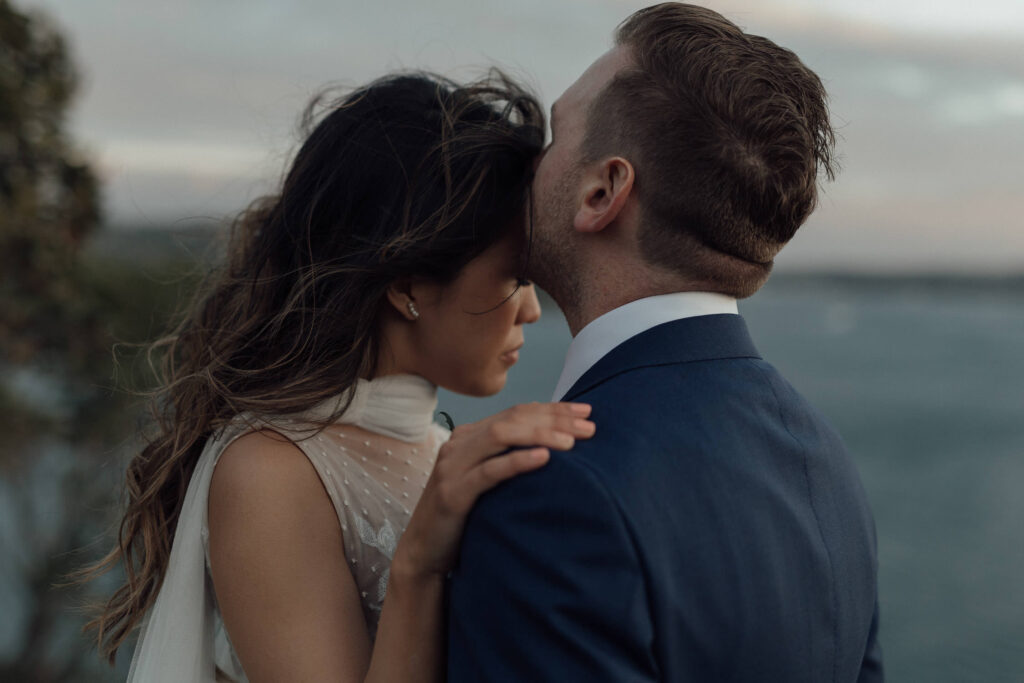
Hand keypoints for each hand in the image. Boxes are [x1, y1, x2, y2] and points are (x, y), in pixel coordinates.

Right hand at [392, 402, 594, 580]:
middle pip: (513, 419)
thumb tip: (556, 449)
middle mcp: (459, 444)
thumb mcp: (486, 481)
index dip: (554, 408)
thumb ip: (508, 460)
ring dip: (541, 434)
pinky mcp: (453, 493)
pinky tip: (544, 458)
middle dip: (554, 419)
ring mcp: (453, 466)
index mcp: (469, 437)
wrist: (424, 553)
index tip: (586, 411)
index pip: (517, 412)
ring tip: (572, 441)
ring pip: (501, 436)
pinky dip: (518, 461)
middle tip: (589, 425)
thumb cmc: (464, 518)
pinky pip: (489, 471)